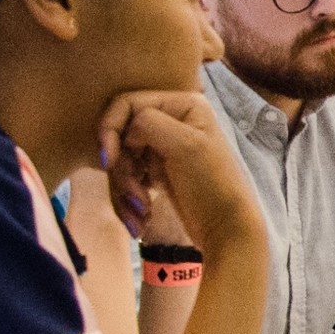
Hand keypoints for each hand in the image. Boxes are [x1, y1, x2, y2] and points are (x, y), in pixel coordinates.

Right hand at [96, 91, 259, 254]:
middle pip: (120, 135)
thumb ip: (149, 123)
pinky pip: (127, 178)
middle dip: (122, 168)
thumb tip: (125, 130)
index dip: (111, 129)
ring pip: (121, 160)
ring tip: (143, 211)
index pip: (127, 104)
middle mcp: (172, 121)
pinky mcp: (156, 171)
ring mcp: (163, 147)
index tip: (110, 160)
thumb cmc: (213, 184)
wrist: (225, 229)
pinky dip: (129, 199)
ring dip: (125, 189)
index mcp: (183, 105)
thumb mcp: (186, 145)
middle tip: (136, 194)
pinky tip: (142, 219)